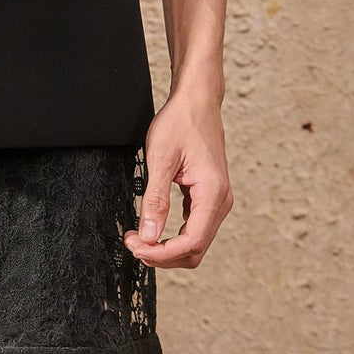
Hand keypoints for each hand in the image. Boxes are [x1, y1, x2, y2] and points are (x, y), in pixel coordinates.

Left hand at [123, 84, 233, 268]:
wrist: (197, 100)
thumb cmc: (181, 122)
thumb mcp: (161, 159)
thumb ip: (155, 200)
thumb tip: (149, 236)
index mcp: (212, 194)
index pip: (192, 243)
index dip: (162, 254)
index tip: (137, 247)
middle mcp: (220, 201)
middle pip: (195, 249)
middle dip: (163, 254)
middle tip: (133, 244)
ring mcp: (217, 200)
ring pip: (196, 241)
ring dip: (168, 247)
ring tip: (140, 238)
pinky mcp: (210, 195)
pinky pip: (195, 227)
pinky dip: (175, 235)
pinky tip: (154, 226)